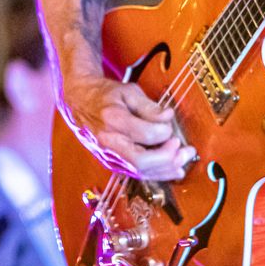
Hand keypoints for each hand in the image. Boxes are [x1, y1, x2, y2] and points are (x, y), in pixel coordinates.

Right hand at [63, 75, 195, 180]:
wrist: (80, 102)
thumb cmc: (105, 95)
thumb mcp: (128, 91)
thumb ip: (149, 106)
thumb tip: (168, 118)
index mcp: (112, 120)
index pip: (142, 134)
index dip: (162, 133)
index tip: (170, 126)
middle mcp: (108, 142)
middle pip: (140, 161)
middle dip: (167, 158)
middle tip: (184, 149)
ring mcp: (109, 156)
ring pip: (140, 172)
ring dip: (166, 169)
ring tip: (184, 160)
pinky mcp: (112, 163)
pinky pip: (137, 174)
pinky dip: (157, 174)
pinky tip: (173, 169)